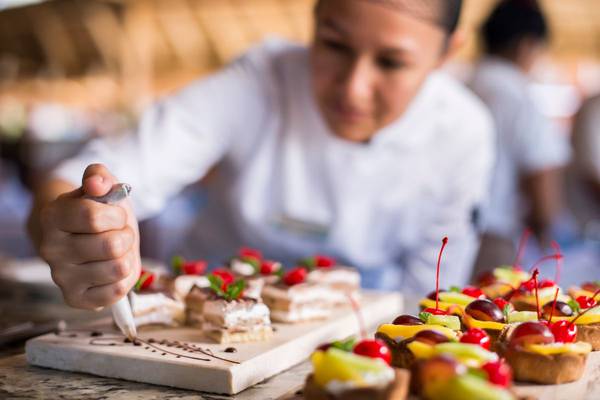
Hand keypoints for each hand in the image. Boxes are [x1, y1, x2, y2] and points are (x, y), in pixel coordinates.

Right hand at [38, 164, 140, 308]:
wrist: (84, 238)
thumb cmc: (97, 211)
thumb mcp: (100, 188)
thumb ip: (100, 177)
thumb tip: (97, 183)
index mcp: (53, 216)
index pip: (94, 217)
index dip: (116, 215)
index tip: (116, 215)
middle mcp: (51, 249)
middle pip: (111, 245)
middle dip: (126, 236)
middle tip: (118, 234)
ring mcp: (61, 277)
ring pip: (118, 268)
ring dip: (128, 257)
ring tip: (116, 251)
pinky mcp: (75, 299)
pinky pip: (117, 291)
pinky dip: (125, 279)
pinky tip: (113, 270)